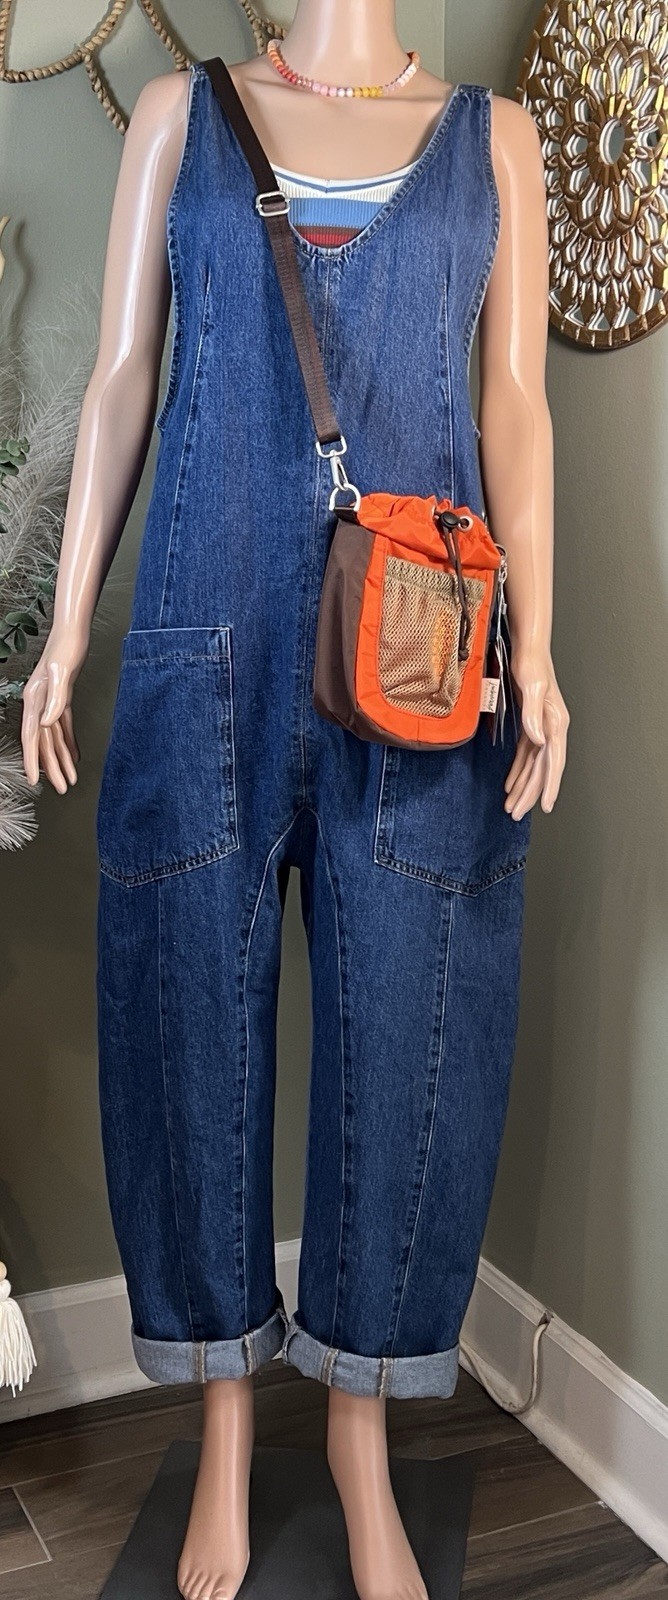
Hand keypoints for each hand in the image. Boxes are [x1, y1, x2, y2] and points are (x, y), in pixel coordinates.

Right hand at [21, 633, 86, 793]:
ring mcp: (50, 701)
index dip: (32, 759)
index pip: (32, 736)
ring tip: (70, 779)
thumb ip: (55, 699)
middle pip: (44, 742)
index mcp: (35, 699)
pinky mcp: (63, 697)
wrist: (73, 629)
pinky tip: (74, 755)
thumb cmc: (67, 647)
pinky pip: (64, 726)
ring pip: (54, 737)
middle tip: (62, 788)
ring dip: (62, 759)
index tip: (35, 780)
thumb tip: (47, 723)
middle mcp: (40, 703)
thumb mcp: (62, 673)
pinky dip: (69, 742)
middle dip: (52, 767)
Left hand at [503, 647, 567, 820]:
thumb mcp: (532, 687)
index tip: (546, 806)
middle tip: (515, 813)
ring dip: (522, 786)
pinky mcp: (531, 724)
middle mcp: (552, 729)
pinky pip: (525, 755)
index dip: (550, 786)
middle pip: (542, 769)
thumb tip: (538, 741)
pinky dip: (517, 770)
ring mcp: (542, 728)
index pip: (554, 762)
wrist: (529, 648)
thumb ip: (533, 715)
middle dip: (529, 793)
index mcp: (556, 724)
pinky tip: (509, 784)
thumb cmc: (532, 664)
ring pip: (533, 766)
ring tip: (510, 806)